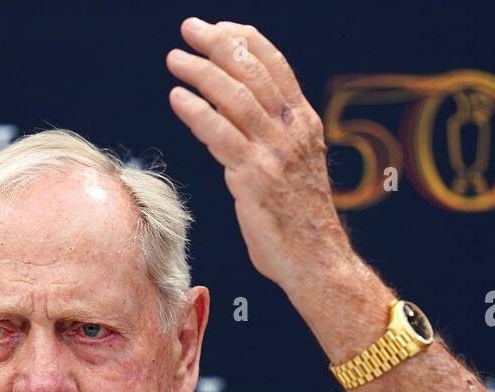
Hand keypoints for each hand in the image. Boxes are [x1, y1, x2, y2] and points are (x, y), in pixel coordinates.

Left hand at [166, 18, 363, 319]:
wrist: (317, 261)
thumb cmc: (299, 222)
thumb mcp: (292, 170)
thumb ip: (271, 143)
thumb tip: (234, 125)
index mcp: (304, 124)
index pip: (275, 66)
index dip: (245, 40)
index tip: (220, 27)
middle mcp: (293, 131)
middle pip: (253, 71)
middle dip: (218, 43)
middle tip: (190, 29)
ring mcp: (275, 153)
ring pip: (235, 96)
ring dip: (201, 72)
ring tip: (176, 60)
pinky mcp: (255, 178)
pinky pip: (220, 135)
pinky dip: (196, 112)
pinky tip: (177, 98)